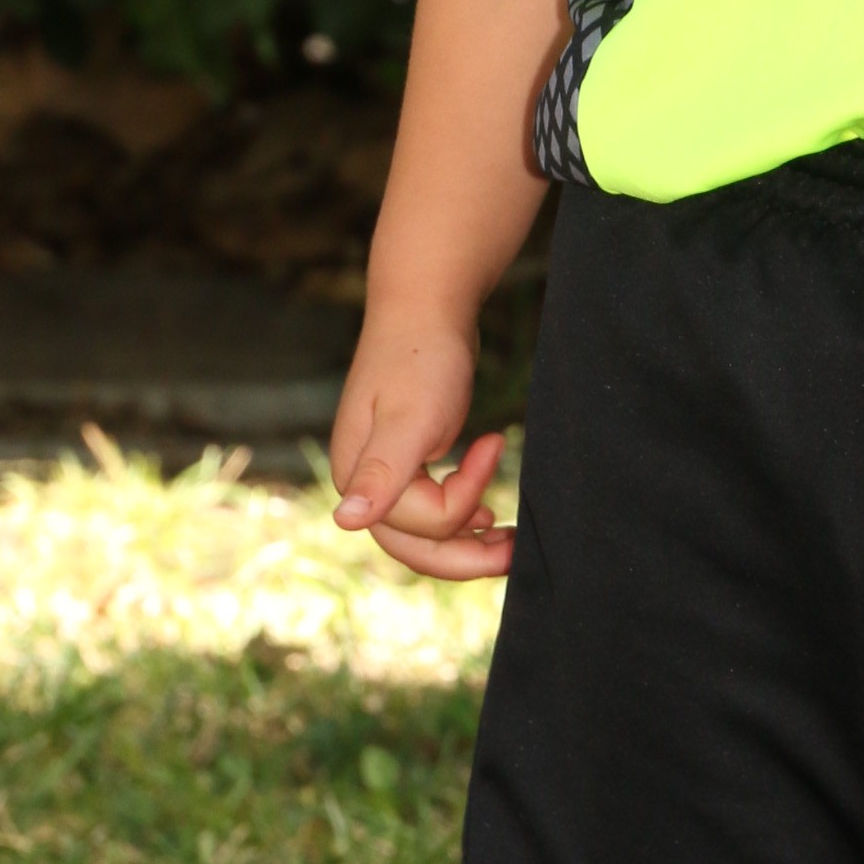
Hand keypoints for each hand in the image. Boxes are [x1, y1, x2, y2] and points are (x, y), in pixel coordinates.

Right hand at [329, 311, 514, 579]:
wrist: (427, 307)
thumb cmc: (420, 357)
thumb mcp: (410, 417)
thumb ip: (383, 473)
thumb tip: (345, 521)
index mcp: (358, 476)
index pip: (420, 524)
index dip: (465, 497)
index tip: (493, 442)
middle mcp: (365, 483)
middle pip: (415, 547)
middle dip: (468, 557)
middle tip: (518, 550)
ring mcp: (385, 474)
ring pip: (425, 535)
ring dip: (467, 543)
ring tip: (509, 541)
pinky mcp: (408, 462)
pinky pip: (432, 509)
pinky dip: (461, 515)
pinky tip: (486, 515)